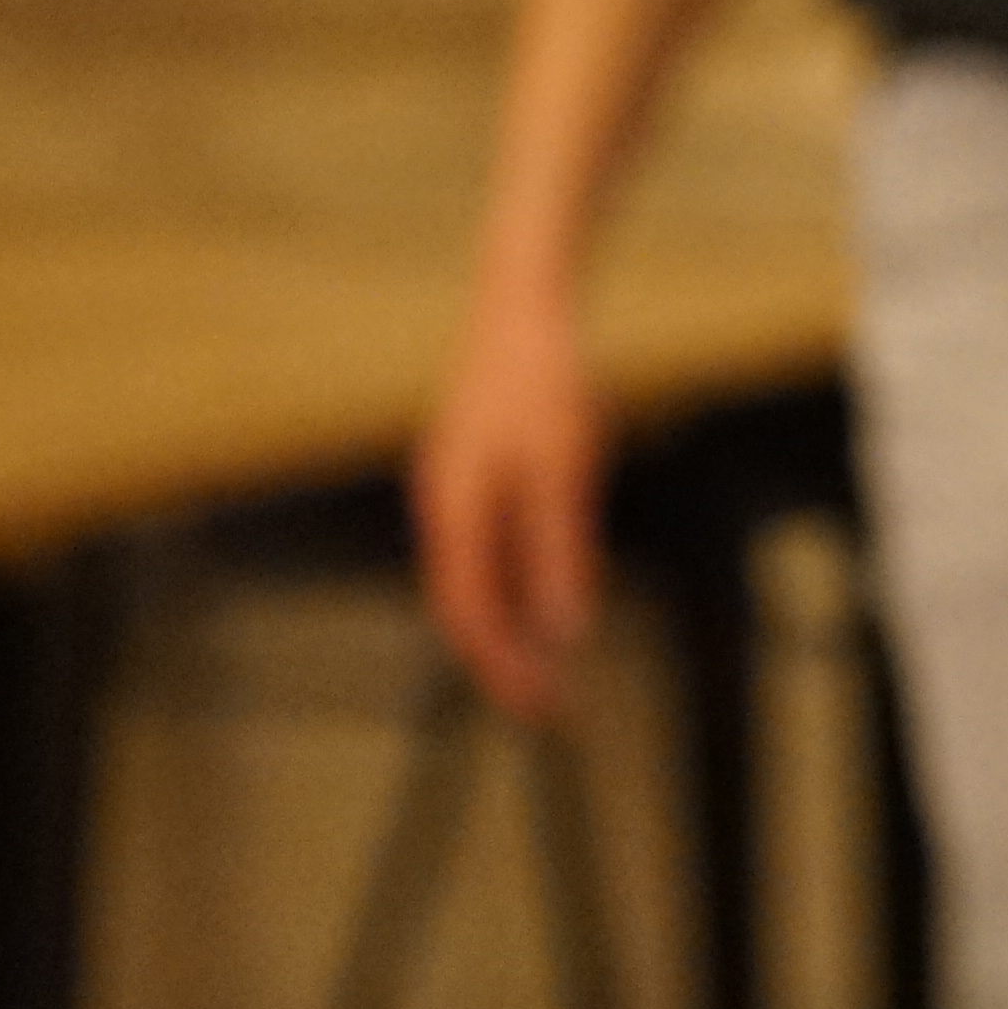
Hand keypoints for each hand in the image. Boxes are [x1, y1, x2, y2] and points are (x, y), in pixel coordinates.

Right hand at [413, 274, 610, 720]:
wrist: (523, 299)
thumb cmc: (544, 380)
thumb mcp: (563, 469)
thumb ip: (560, 549)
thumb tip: (564, 630)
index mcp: (456, 511)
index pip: (469, 614)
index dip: (502, 668)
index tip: (540, 709)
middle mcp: (444, 505)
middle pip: (463, 603)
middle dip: (501, 658)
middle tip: (547, 705)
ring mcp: (454, 485)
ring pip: (472, 575)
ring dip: (506, 623)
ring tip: (545, 663)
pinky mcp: (474, 466)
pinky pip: (484, 543)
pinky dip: (510, 581)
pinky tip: (542, 589)